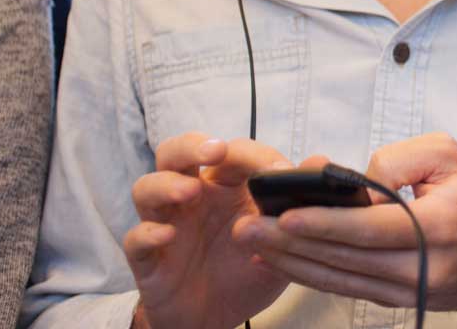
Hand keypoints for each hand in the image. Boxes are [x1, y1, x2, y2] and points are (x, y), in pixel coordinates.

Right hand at [123, 132, 296, 328]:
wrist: (216, 321)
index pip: (230, 153)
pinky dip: (148, 233)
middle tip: (214, 152)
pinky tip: (167, 235)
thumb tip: (321, 163)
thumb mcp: (280, 242)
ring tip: (189, 192)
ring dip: (166, 185)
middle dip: (192, 146)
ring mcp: (166, 224)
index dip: (250, 154)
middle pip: (176, 154)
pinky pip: (135, 238)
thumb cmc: (246, 272)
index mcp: (224, 187)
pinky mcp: (147, 258)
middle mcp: (191, 198)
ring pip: (147, 188)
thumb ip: (298, 206)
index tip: (275, 169)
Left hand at [232, 132, 456, 328]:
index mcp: (439, 225)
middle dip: (291, 244)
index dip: (325, 223)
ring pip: (339, 279)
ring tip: (253, 245)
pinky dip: (311, 276)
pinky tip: (281, 262)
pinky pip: (347, 289)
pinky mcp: (398, 301)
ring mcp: (409, 291)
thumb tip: (354, 181)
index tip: (284, 215)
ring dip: (292, 263)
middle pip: (345, 258)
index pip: (371, 227)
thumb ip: (397, 159)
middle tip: (247, 228)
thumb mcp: (449, 156)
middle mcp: (422, 266)